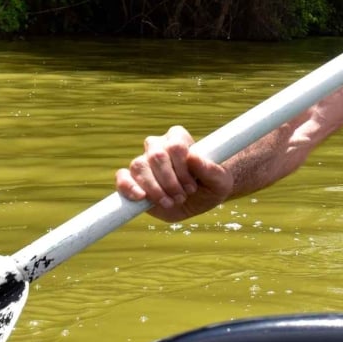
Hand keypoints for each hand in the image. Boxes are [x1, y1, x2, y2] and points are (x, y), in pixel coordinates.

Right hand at [115, 126, 233, 222]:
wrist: (198, 201)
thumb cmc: (211, 186)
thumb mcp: (219, 182)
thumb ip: (210, 170)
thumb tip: (193, 157)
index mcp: (178, 139)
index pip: (175, 145)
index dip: (182, 168)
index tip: (192, 187)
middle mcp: (158, 146)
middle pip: (156, 156)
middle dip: (170, 181)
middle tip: (181, 197)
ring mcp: (144, 161)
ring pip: (139, 166)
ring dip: (154, 188)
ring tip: (169, 202)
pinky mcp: (133, 179)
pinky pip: (122, 177)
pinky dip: (128, 187)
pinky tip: (141, 198)